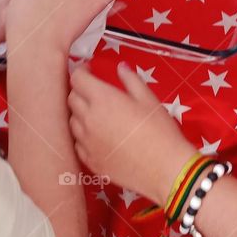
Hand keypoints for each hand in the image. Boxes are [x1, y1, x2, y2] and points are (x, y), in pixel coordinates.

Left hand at [68, 64, 193, 204]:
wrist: (164, 169)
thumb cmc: (160, 131)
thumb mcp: (148, 99)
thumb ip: (131, 80)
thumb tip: (121, 67)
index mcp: (102, 99)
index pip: (77, 79)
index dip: (81, 71)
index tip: (89, 71)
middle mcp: (88, 119)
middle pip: (71, 98)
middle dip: (80, 91)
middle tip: (95, 92)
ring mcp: (86, 142)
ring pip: (72, 121)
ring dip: (80, 114)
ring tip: (97, 115)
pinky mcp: (90, 161)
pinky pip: (78, 143)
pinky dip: (84, 136)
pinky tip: (98, 136)